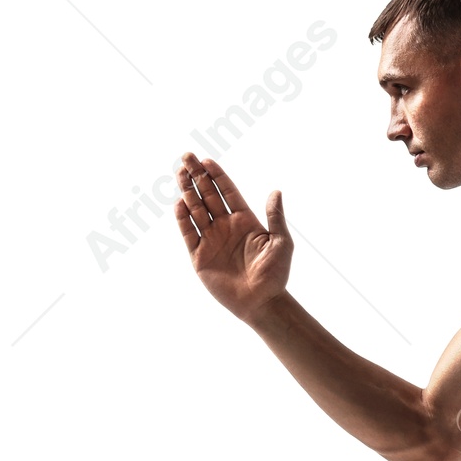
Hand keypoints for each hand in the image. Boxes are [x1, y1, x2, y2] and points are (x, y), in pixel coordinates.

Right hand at [174, 152, 291, 323]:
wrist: (262, 303)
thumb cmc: (275, 275)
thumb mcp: (281, 244)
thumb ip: (276, 218)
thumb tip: (276, 191)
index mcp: (245, 221)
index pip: (228, 192)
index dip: (217, 176)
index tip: (207, 160)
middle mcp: (225, 227)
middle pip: (207, 195)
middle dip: (197, 176)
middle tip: (187, 157)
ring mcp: (211, 240)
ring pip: (195, 210)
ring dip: (188, 191)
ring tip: (180, 172)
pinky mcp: (199, 255)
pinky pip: (188, 232)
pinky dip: (183, 218)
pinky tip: (180, 203)